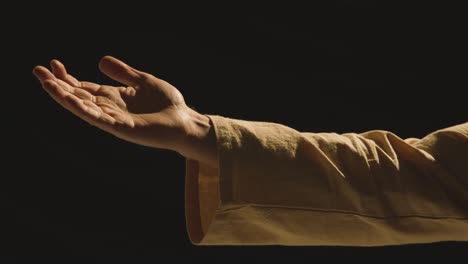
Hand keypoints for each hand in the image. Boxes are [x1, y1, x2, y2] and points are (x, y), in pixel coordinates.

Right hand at [33, 56, 214, 163]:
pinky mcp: (123, 128)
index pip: (85, 87)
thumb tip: (100, 61)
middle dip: (58, 85)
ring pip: (83, 108)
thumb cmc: (168, 103)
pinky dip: (84, 109)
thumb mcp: (143, 81)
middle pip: (78, 96)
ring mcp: (114, 119)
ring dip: (64, 97)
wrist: (185, 120)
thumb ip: (123, 73)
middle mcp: (110, 109)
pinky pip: (99, 119)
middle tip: (38, 71)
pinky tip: (70, 99)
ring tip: (46, 84)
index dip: (69, 77)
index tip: (54, 64)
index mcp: (114, 97)